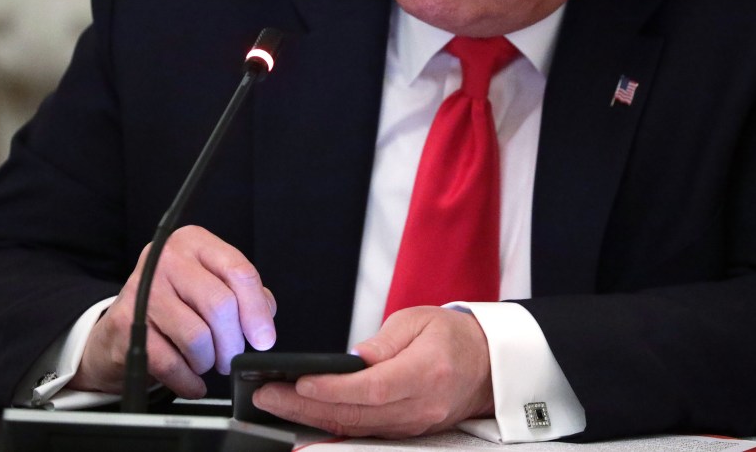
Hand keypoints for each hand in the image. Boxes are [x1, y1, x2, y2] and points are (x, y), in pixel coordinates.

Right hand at [68, 225, 276, 397]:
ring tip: (206, 361)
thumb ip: (244, 295)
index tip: (264, 339)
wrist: (122, 326)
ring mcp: (143, 290)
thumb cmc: (178, 302)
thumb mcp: (212, 283)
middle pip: (220, 305)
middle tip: (232, 357)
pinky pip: (171, 363)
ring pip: (197, 337)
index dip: (256, 310)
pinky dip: (189, 381)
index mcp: (195, 242)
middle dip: (233, 341)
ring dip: (209, 361)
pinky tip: (193, 382)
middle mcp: (167, 259)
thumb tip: (262, 322)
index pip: (239, 271)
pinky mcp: (126, 325)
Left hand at [252, 306, 493, 437]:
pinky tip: (305, 421)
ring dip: (312, 420)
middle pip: (356, 415)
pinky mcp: (410, 433)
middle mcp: (421, 406)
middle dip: (305, 408)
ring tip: (276, 405)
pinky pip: (366, 434)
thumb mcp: (418, 321)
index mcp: (427, 372)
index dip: (331, 389)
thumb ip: (382, 343)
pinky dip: (334, 428)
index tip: (297, 382)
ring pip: (356, 430)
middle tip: (267, 396)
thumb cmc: (455, 336)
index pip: (371, 388)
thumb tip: (347, 362)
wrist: (488, 364)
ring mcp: (416, 426)